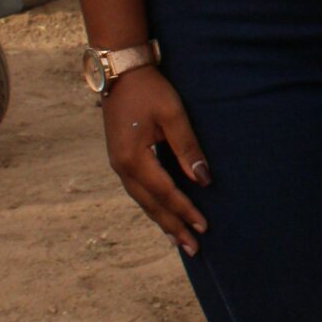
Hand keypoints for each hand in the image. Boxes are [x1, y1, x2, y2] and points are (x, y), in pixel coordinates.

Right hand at [101, 64, 210, 252]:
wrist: (121, 72)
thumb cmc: (150, 90)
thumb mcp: (172, 115)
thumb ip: (187, 148)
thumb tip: (203, 180)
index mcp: (133, 158)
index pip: (165, 192)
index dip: (185, 210)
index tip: (203, 226)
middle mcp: (122, 167)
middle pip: (150, 205)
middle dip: (173, 227)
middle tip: (193, 249)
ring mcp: (118, 164)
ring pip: (142, 201)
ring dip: (161, 220)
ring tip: (178, 240)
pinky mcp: (121, 158)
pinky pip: (138, 190)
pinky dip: (152, 205)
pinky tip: (162, 214)